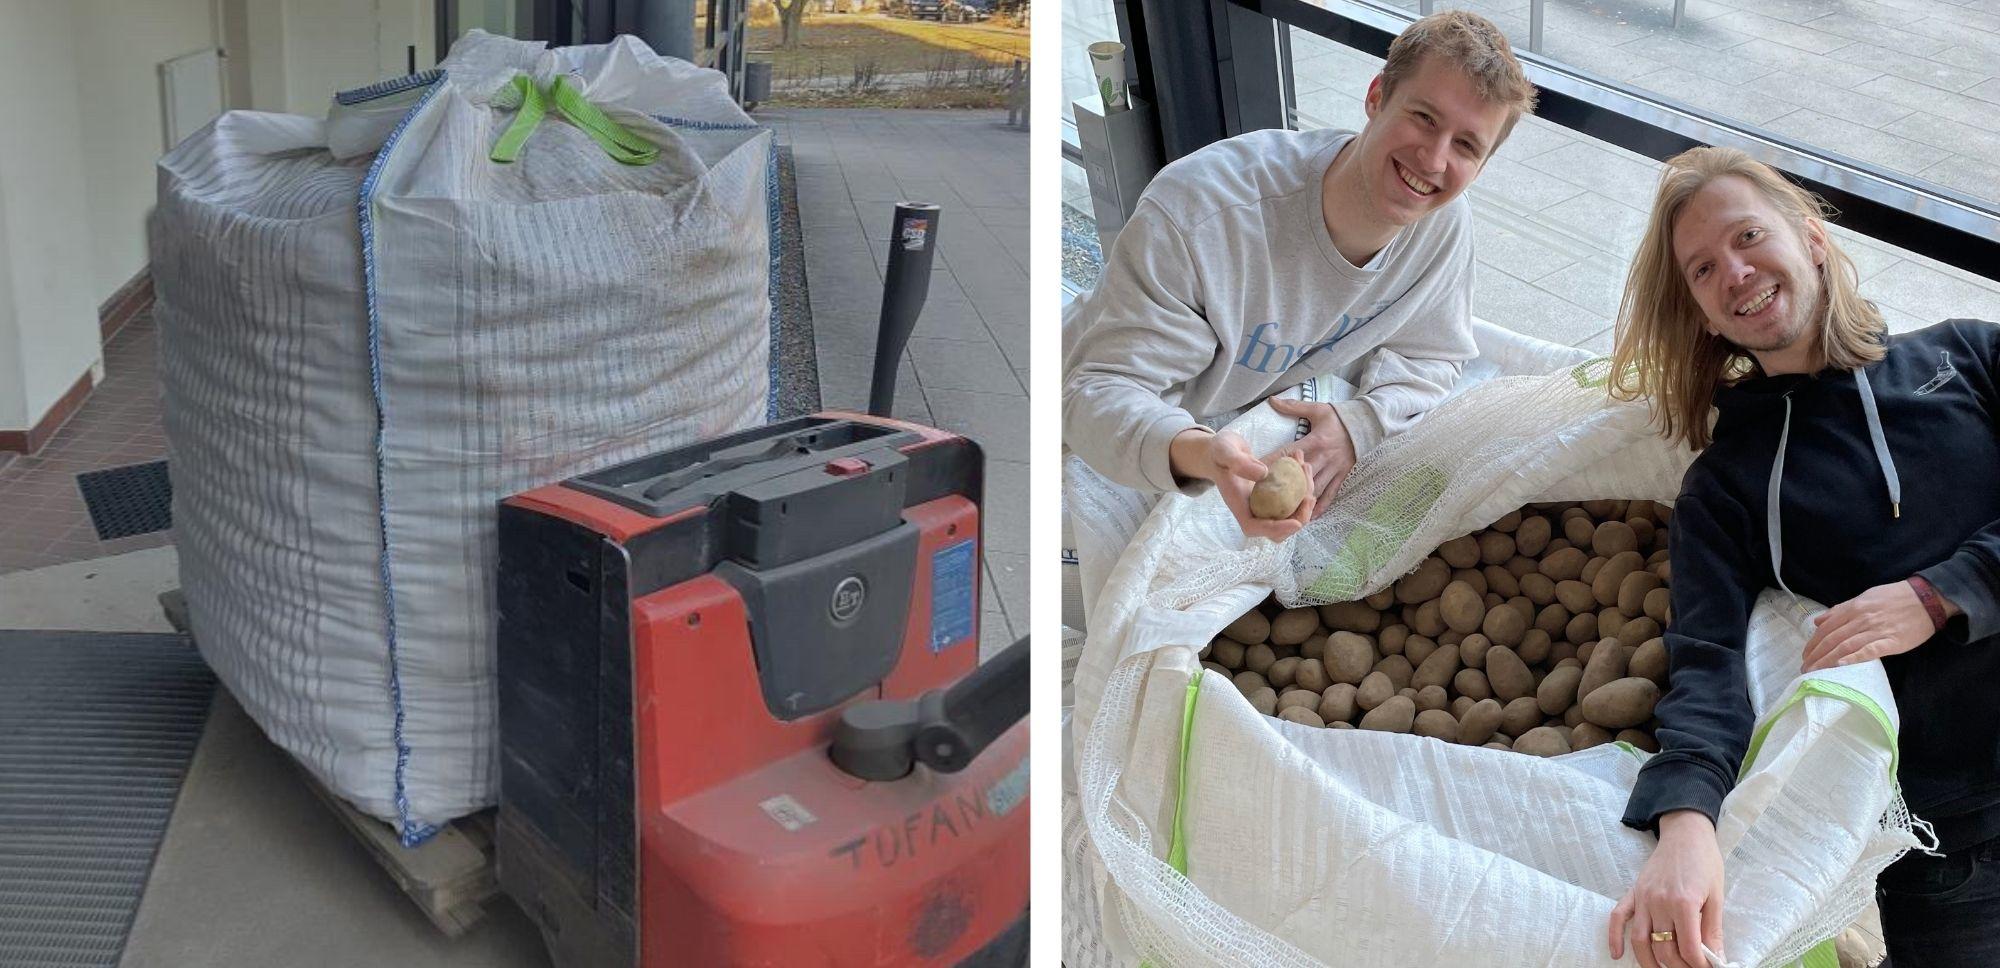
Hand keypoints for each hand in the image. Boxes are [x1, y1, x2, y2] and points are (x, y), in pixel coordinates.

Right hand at [1168, 429, 1313, 540]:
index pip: (1255, 527)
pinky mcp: (1276, 496)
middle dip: (1299, 517)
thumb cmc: (1219, 453)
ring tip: (1306, 467)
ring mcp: (1266, 505)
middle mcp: (1254, 510)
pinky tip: (1302, 463)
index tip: (1295, 523)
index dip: (1276, 529)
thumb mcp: (1224, 451)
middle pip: (1279, 529)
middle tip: (1309, 496)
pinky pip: (1294, 498)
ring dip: (1305, 496)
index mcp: (1239, 506)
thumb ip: (1238, 462)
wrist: (1223, 451)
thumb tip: (1263, 474)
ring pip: (1292, 514)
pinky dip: (1303, 484)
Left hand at [1266, 397, 1356, 508]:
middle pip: (1299, 476)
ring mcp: (1333, 469)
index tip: (1255, 471)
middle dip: (1282, 486)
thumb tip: (1272, 400)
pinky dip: (1321, 506)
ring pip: (1314, 488)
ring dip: (1299, 500)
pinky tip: (1310, 516)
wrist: (1369, 423)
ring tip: (1284, 511)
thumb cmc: (1340, 417)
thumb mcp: (1318, 409)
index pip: (1288, 454)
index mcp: (1314, 442)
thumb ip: (1294, 407)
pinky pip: (1331, 494)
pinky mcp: (1342, 476)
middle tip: (1264, 497)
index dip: (1272, 462)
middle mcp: (1323, 458)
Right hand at [1609, 810, 1724, 967]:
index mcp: (1684, 903)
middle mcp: (1659, 903)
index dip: (1698, 964)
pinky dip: (1614, 937)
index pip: (1688, 947)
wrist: (1686, 834)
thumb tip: (1717, 959)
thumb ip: (1713, 930)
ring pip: (1640, 940)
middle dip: (1678, 966)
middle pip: (1664, 948)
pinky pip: (1618, 917)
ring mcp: (1643, 898)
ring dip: (1649, 962)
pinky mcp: (1633, 892)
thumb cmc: (1705, 862)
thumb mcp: (1716, 897)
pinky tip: (1618, 954)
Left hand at [1800, 581, 1947, 672]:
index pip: (1827, 628)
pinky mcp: (1892, 642)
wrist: (1927, 598)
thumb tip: (1818, 621)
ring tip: (1815, 672)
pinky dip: (1853, 658)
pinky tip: (1840, 665)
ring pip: (1845, 646)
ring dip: (1827, 660)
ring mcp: (1876, 631)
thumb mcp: (1865, 597)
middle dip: (1816, 655)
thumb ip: (1841, 610)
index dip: (1813, 642)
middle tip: (1805, 668)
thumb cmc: (1895, 597)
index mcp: (1854, 608)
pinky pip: (1869, 650)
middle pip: (1832, 639)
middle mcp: (1861, 619)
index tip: (1805, 655)